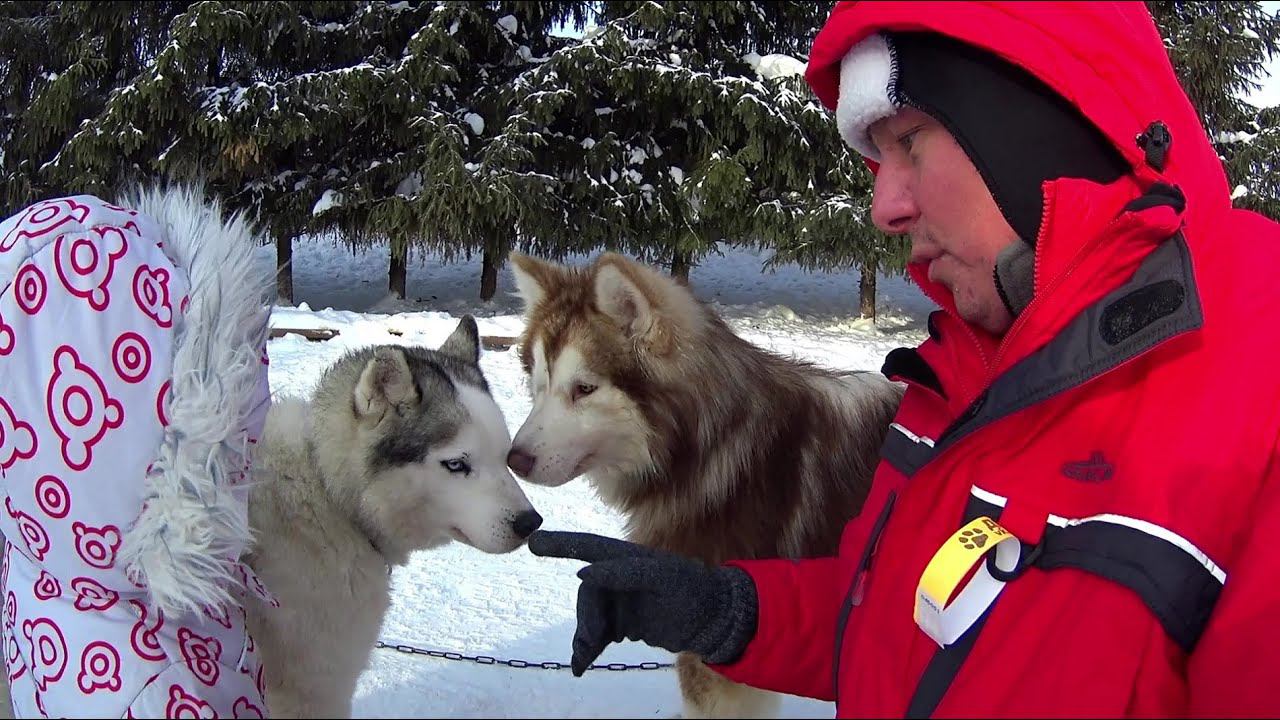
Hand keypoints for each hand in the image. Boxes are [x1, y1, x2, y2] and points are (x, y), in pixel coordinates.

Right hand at [527, 530, 757, 675]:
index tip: (534, 544)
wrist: (716, 621)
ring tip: (585, 657)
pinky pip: (598, 635)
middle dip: (585, 617)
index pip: (589, 547)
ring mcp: (620, 602)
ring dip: (585, 636)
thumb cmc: (696, 589)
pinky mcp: (624, 625)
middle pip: (588, 593)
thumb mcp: (664, 577)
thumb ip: (625, 572)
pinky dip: (588, 648)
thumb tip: (584, 573)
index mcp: (628, 558)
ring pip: (590, 617)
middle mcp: (620, 577)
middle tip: (589, 641)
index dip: (562, 544)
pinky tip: (581, 665)